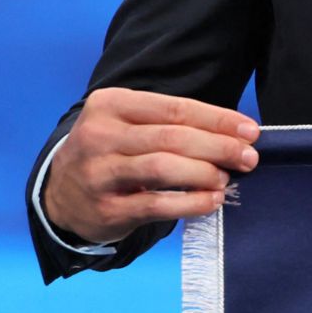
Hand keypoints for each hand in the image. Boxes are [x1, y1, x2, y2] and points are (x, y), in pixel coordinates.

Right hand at [41, 87, 260, 244]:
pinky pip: (156, 204)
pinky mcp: (106, 208)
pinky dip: (190, 203)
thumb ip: (172, 125)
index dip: (218, 120)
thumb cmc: (112, 151)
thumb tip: (234, 135)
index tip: (250, 131)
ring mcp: (99, 172)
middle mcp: (100, 135)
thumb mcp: (129, 125)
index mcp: (110, 104)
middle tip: (248, 157)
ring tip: (226, 178)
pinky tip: (211, 201)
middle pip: (172, 137)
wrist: (61, 194)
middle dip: (218, 147)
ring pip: (163, 168)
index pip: (175, 108)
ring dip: (204, 173)